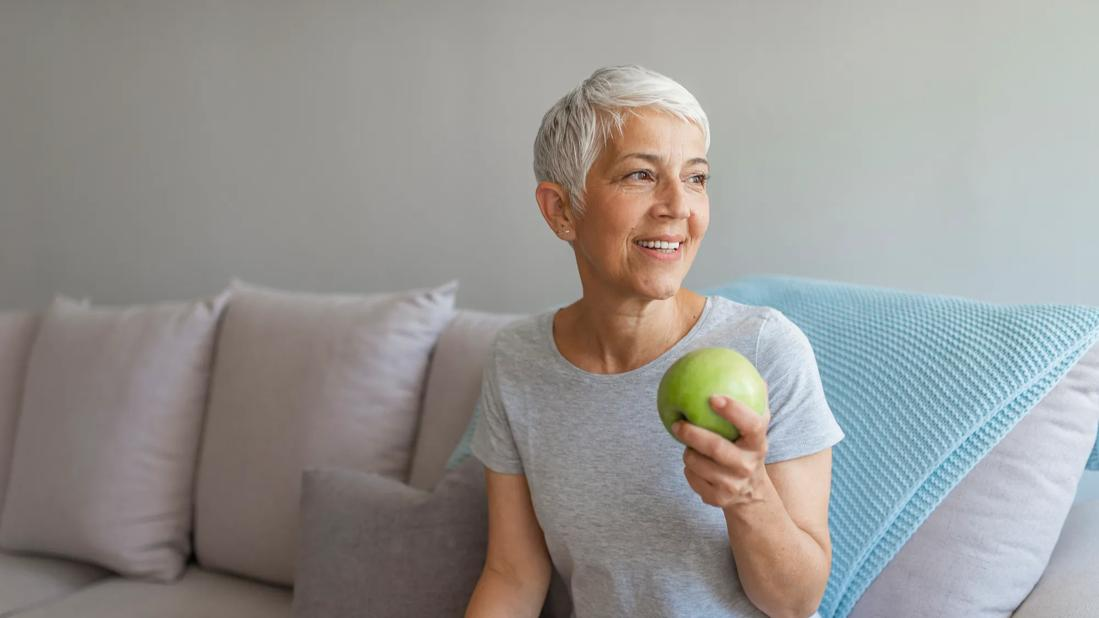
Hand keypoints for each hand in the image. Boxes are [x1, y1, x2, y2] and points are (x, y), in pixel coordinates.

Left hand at [672, 394, 770, 508]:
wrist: (751, 496)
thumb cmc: (747, 450)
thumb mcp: (756, 432)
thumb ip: (756, 405)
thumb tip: (757, 377)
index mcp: (758, 444)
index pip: (752, 425)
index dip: (734, 410)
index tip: (713, 397)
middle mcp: (747, 466)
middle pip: (716, 448)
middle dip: (693, 434)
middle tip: (677, 423)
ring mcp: (733, 486)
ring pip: (696, 463)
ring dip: (688, 452)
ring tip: (689, 444)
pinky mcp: (717, 499)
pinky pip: (691, 477)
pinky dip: (689, 469)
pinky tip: (694, 465)